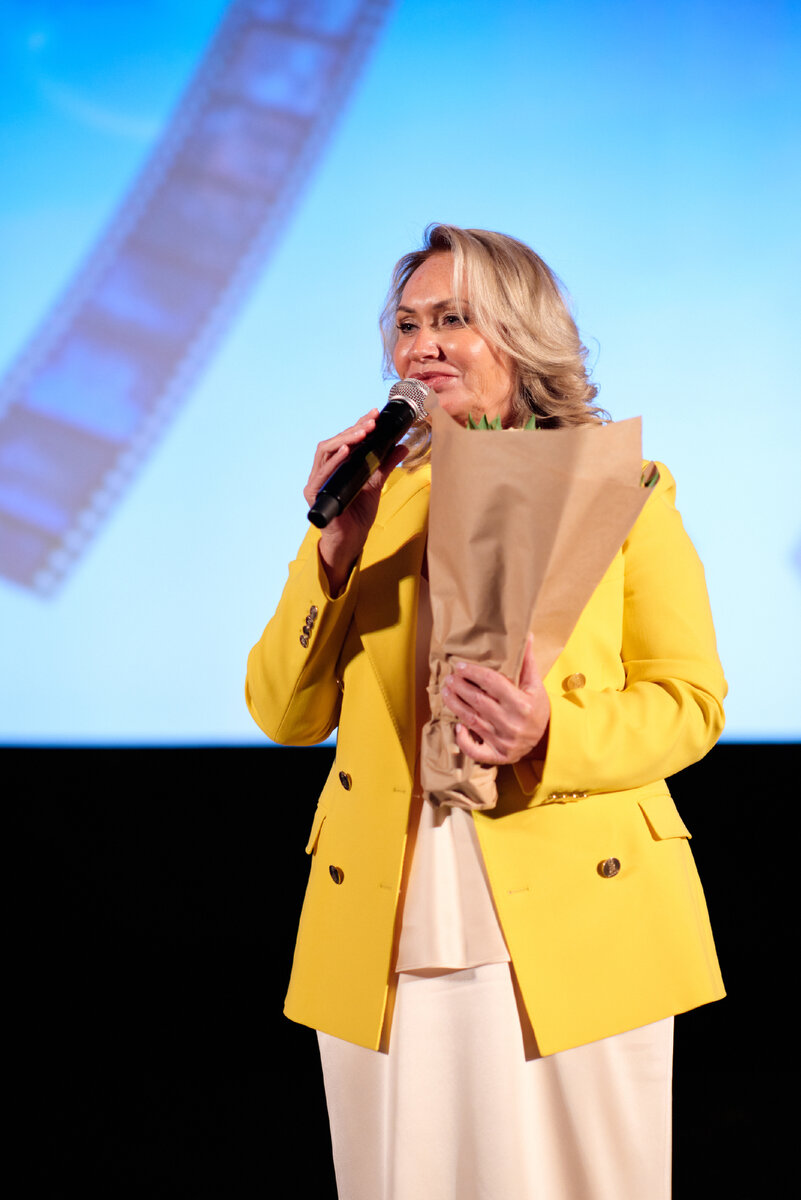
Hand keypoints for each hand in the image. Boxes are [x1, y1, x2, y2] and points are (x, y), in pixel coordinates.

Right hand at [304, 410, 407, 594]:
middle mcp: (323, 471)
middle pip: (334, 442)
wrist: (352, 542)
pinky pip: (322, 474)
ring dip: (344, 439)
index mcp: (336, 466)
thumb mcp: (375, 485)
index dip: (357, 425)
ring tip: (362, 432)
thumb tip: (401, 446)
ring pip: (325, 452)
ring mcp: (317, 482)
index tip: (374, 415)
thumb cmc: (358, 515)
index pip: (345, 439)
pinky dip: (334, 461)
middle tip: (371, 422)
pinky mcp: (315, 495)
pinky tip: (345, 451)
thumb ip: (385, 465)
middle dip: (353, 429)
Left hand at [440, 634, 549, 764]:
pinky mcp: (498, 755)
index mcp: (523, 704)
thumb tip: (526, 634)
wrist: (547, 739)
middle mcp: (512, 723)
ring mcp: (504, 741)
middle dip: (460, 687)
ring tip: (445, 692)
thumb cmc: (538, 708)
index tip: (460, 666)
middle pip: (478, 701)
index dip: (474, 673)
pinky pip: (475, 751)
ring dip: (455, 705)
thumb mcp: (536, 685)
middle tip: (449, 677)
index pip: (493, 683)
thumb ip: (527, 662)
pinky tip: (458, 726)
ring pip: (472, 721)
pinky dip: (464, 740)